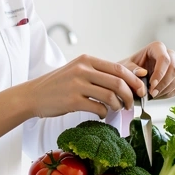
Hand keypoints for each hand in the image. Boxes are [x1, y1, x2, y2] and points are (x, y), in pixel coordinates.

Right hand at [24, 54, 146, 118]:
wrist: (33, 94)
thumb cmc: (58, 84)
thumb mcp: (77, 70)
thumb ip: (98, 73)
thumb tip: (128, 80)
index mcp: (86, 60)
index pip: (118, 68)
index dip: (134, 81)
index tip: (140, 90)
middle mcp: (82, 69)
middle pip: (118, 82)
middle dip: (129, 95)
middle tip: (131, 105)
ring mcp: (77, 85)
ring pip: (110, 96)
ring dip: (118, 106)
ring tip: (116, 110)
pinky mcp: (72, 101)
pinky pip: (98, 108)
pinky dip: (105, 113)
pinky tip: (102, 114)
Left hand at [120, 42, 174, 99]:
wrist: (132, 76)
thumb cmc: (129, 69)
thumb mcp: (125, 68)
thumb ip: (132, 69)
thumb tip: (142, 73)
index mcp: (157, 48)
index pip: (164, 58)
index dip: (160, 72)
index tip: (151, 85)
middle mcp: (169, 55)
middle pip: (173, 68)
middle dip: (162, 83)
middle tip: (151, 93)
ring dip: (165, 90)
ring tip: (151, 95)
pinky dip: (168, 94)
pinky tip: (156, 95)